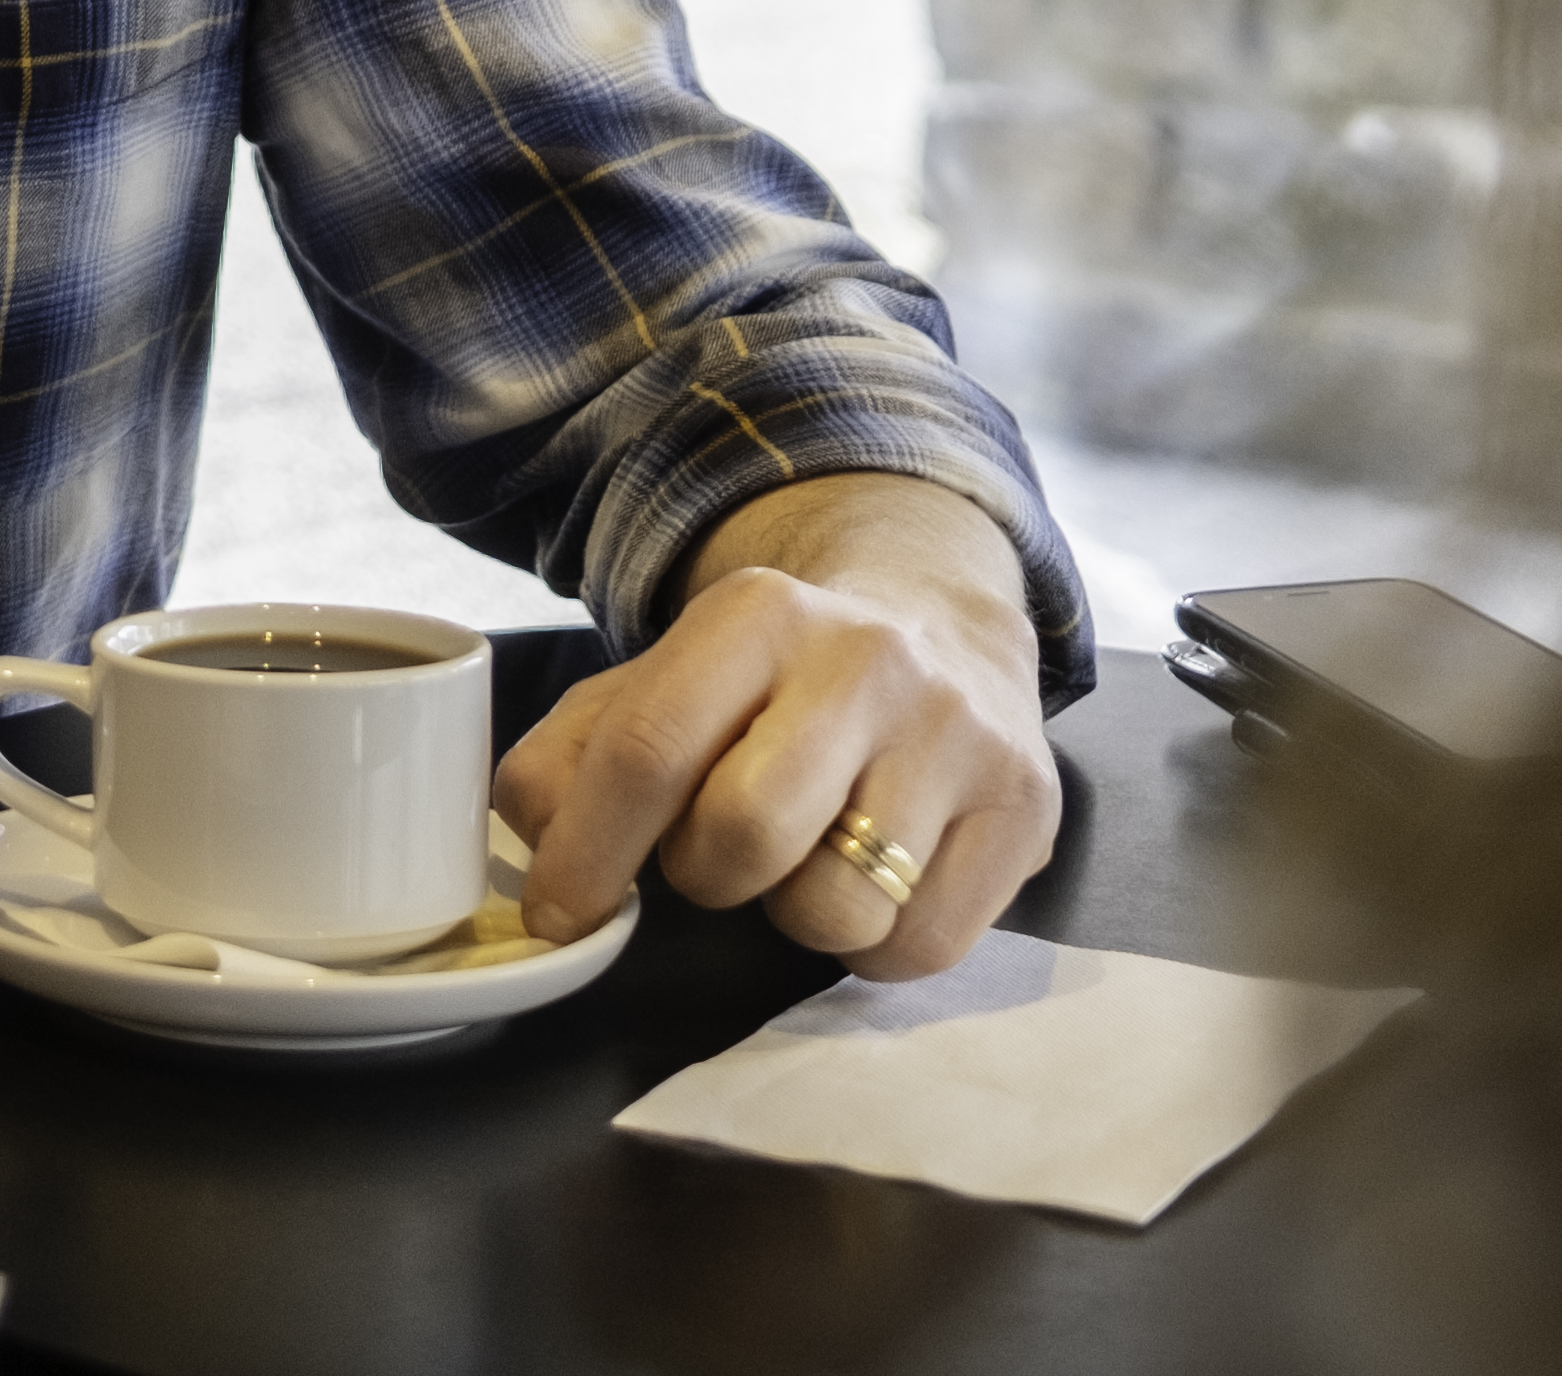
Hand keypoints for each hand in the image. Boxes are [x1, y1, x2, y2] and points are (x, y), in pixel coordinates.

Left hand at [490, 472, 1062, 982]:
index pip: (648, 749)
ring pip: (835, 909)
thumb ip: (575, 753)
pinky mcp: (1025, 810)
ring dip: (796, 914)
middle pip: (741, 838)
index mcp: (759, 613)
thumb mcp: (667, 681)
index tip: (561, 912)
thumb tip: (536, 842)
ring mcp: (957, 734)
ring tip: (811, 856)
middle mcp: (868, 659)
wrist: (946, 632)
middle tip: (719, 855)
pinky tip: (879, 880)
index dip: (586, 853)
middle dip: (705, 875)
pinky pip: (918, 949)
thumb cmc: (781, 683)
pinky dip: (878, 946)